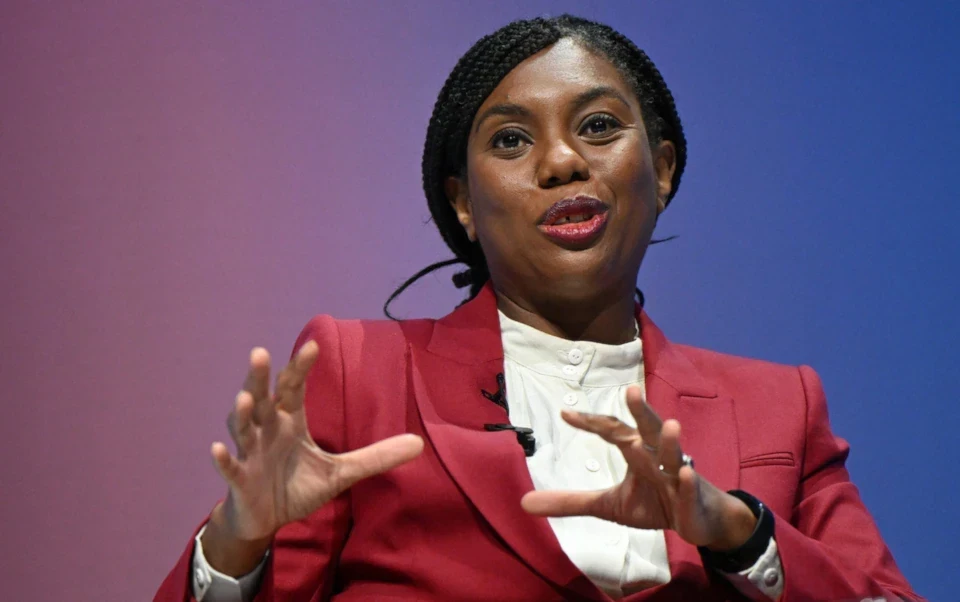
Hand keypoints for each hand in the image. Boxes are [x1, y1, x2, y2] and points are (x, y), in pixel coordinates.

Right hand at [211, 342, 423, 541]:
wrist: (267, 520)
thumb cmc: (296, 486)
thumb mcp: (341, 472)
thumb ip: (376, 457)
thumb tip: (419, 444)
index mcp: (290, 421)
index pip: (294, 388)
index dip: (301, 367)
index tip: (314, 345)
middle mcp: (267, 430)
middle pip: (263, 399)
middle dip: (259, 377)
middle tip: (260, 353)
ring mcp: (250, 453)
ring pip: (242, 427)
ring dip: (241, 413)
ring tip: (245, 397)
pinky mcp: (239, 480)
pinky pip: (229, 467)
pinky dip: (223, 459)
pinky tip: (218, 448)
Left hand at [521, 385, 755, 550]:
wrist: (701, 522)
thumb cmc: (657, 503)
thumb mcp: (609, 506)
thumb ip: (570, 501)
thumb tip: (524, 503)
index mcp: (637, 452)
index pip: (612, 431)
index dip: (590, 423)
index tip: (565, 414)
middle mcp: (658, 456)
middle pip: (648, 429)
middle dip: (641, 410)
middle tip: (632, 390)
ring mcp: (679, 475)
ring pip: (675, 455)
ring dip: (672, 441)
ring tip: (670, 424)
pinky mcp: (693, 499)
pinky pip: (690, 488)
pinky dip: (688, 482)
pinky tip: (686, 474)